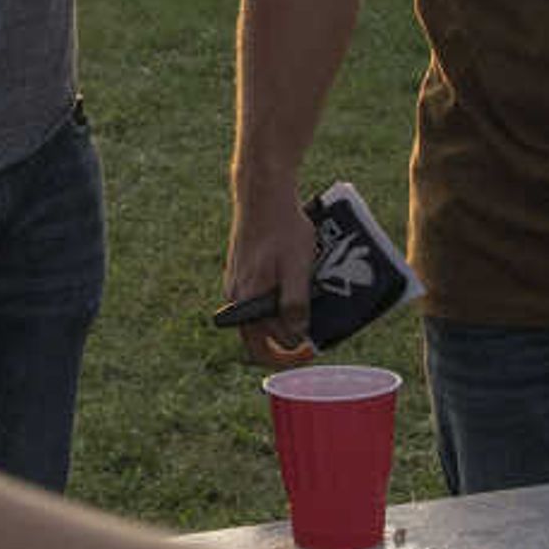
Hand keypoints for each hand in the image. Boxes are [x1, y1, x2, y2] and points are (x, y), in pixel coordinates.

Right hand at [220, 181, 316, 367]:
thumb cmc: (283, 229)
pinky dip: (276, 300)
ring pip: (259, 316)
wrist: (263, 194)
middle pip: (258, 337)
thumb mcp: (297, 268)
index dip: (289, 355)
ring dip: (282, 318)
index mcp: (247, 302)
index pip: (262, 349)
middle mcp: (236, 297)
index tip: (311, 349)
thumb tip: (297, 334)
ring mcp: (237, 283)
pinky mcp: (242, 270)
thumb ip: (295, 304)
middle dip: (286, 339)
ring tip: (309, 305)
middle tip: (312, 333)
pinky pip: (258, 297)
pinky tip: (295, 284)